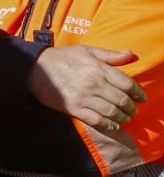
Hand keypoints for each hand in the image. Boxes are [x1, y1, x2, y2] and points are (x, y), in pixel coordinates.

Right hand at [28, 45, 145, 132]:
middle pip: (122, 100)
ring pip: (112, 112)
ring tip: (125, 118)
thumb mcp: (86, 51)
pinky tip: (113, 125)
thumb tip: (130, 54)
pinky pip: (96, 121)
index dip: (138, 92)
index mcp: (98, 69)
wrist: (35, 69)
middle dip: (131, 107)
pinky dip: (108, 125)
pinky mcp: (74, 109)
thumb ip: (110, 55)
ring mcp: (84, 98)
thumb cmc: (63, 57)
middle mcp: (93, 84)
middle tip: (133, 110)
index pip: (127, 84)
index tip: (142, 98)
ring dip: (122, 117)